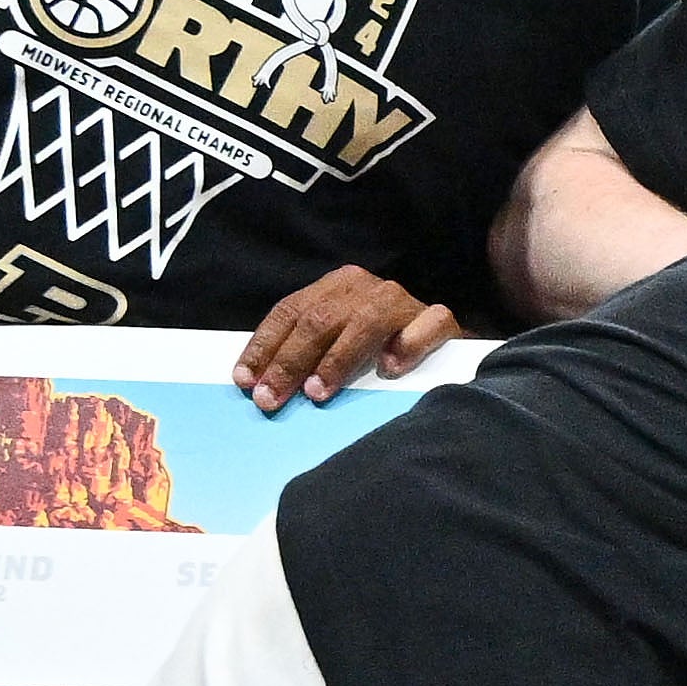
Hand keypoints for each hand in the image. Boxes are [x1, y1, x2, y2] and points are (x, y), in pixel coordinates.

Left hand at [234, 263, 459, 407]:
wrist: (442, 342)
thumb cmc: (378, 346)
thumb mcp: (334, 340)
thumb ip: (306, 351)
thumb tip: (260, 386)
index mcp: (334, 287)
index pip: (290, 311)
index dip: (265, 345)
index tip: (244, 380)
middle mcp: (365, 286)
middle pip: (319, 320)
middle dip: (290, 361)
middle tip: (271, 399)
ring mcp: (402, 300)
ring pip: (365, 322)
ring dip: (337, 359)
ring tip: (317, 392)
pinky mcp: (438, 318)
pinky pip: (427, 324)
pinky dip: (408, 344)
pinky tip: (391, 368)